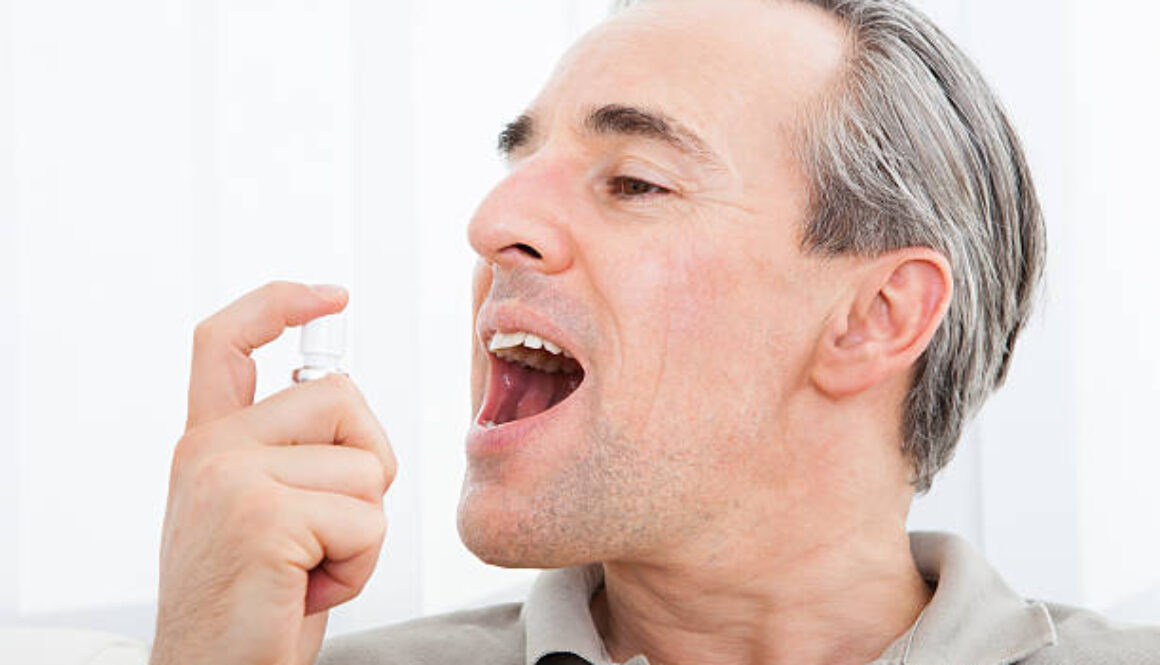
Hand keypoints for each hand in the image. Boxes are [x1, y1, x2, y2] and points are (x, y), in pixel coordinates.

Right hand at [150, 282, 396, 664]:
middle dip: (366, 464)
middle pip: (343, 396)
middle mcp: (210, 450)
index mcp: (209, 443)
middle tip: (326, 530)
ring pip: (366, 464)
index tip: (329, 295)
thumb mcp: (264, 510)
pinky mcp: (261, 516)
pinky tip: (308, 589)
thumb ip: (288, 450)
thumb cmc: (255, 603)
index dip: (277, 303)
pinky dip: (359, 565)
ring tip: (309, 567)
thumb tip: (339, 393)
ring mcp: (230, 477)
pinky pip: (367, 518)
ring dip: (362, 528)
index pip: (225, 342)